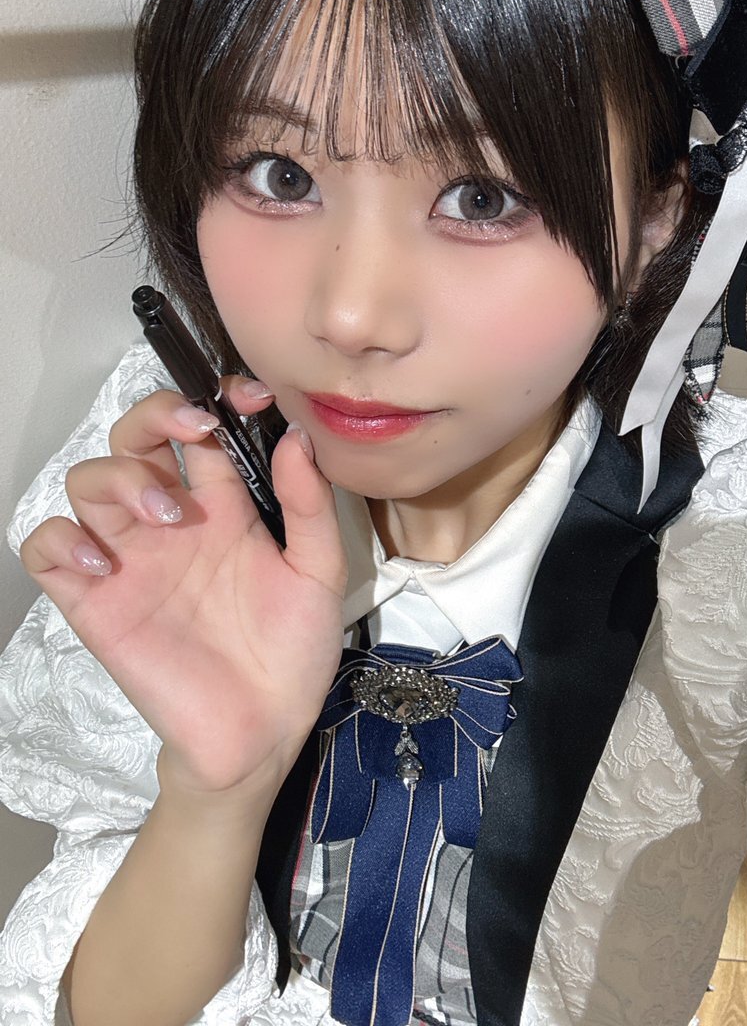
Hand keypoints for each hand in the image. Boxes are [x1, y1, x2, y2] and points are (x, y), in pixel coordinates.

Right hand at [20, 380, 346, 799]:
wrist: (262, 732)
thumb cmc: (292, 652)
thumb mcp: (319, 574)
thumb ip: (308, 506)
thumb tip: (295, 437)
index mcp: (224, 507)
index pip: (200, 432)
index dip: (215, 401)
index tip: (248, 396)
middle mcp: (170, 521)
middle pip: (133, 438)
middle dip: (154, 415)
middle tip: (194, 428)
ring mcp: (128, 557)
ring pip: (87, 480)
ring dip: (120, 478)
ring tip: (168, 517)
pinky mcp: (93, 600)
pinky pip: (46, 547)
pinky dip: (60, 537)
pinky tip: (103, 558)